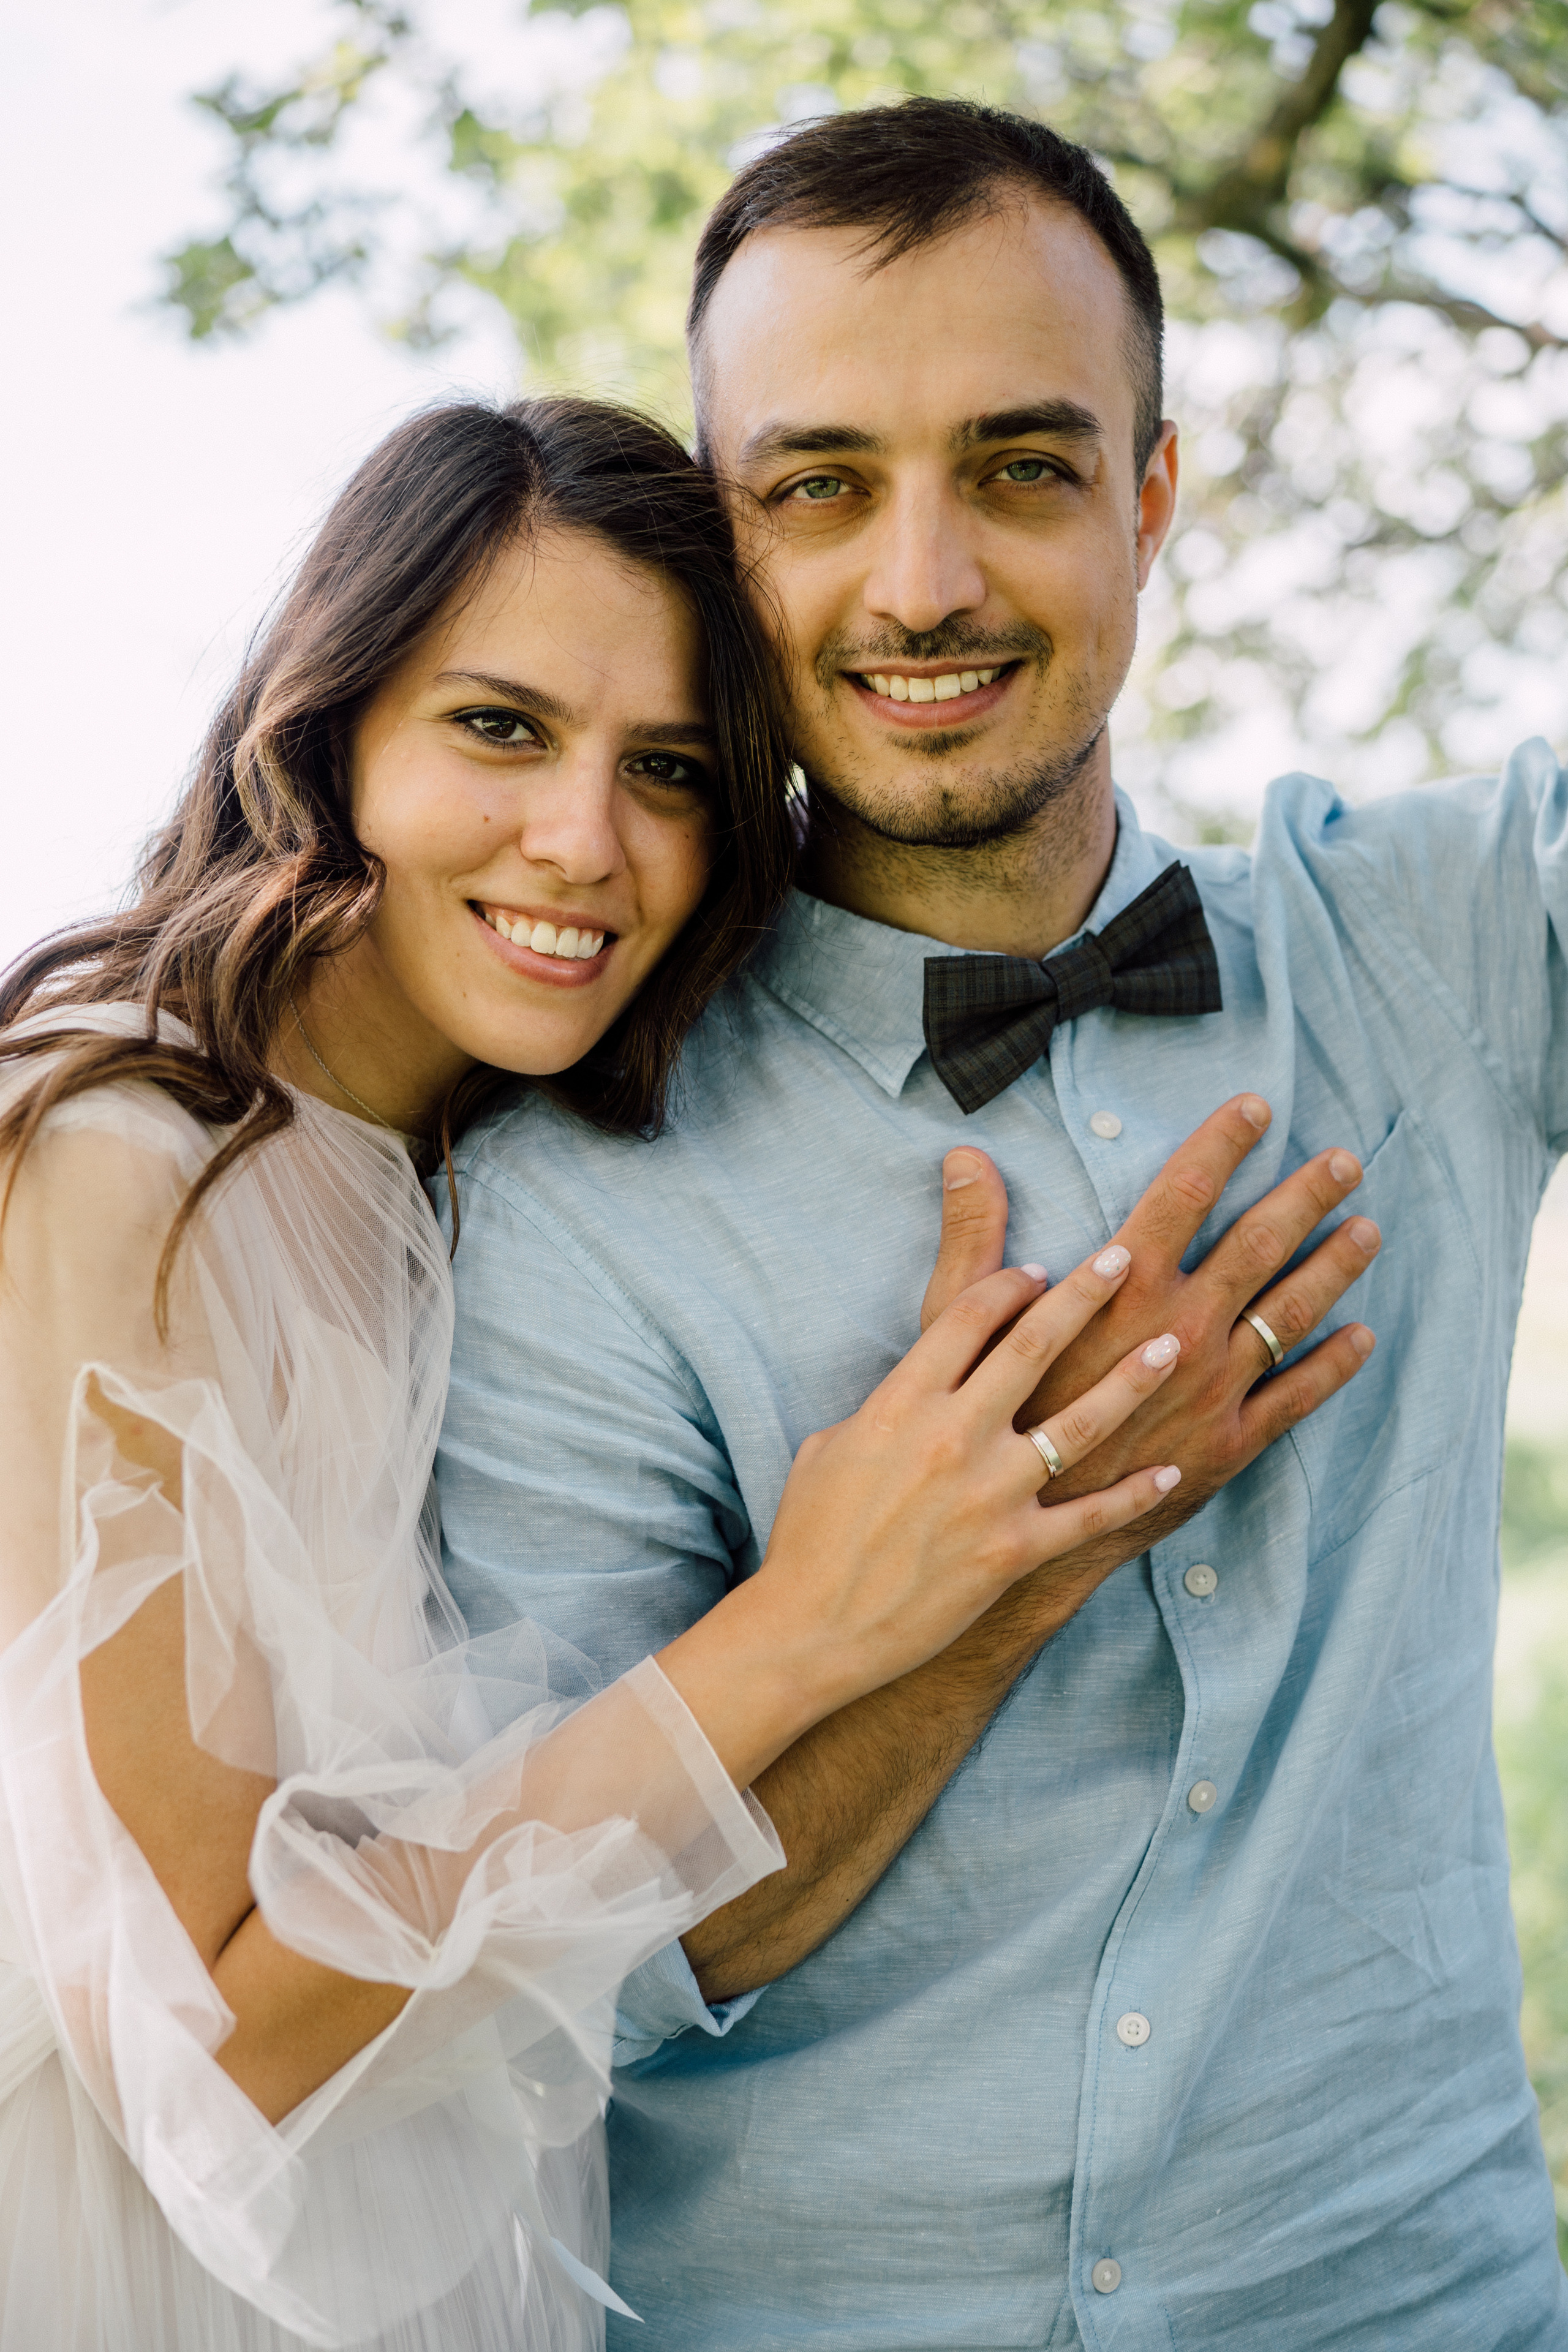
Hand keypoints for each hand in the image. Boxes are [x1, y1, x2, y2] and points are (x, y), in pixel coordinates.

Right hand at [660, 1242, 1183, 1788]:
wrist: (810, 1629)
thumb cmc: (807, 1538)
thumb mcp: (827, 1447)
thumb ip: (882, 1406)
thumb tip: (911, 1385)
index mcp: (901, 1402)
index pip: (970, 1317)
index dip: (1009, 1285)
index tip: (1039, 1271)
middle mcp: (953, 1436)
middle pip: (1034, 1345)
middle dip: (1084, 1295)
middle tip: (1123, 1258)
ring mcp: (989, 1495)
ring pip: (1080, 1422)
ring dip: (1131, 1380)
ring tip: (1170, 1347)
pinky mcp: (1013, 1552)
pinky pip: (1089, 1516)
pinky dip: (1134, 1495)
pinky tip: (1169, 1471)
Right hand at [922, 1094, 1377, 1579]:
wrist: (1001, 1540)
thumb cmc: (975, 1428)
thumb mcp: (951, 1326)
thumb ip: (973, 1238)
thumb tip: (966, 1156)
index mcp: (1113, 1294)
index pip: (1179, 1195)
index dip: (1221, 1145)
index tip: (1256, 1108)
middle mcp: (1172, 1334)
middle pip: (1254, 1246)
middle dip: (1303, 1196)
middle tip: (1346, 1160)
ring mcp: (1204, 1394)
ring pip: (1287, 1318)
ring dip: (1332, 1269)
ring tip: (1367, 1230)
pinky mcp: (1220, 1452)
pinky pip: (1290, 1402)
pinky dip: (1330, 1369)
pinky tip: (1359, 1340)